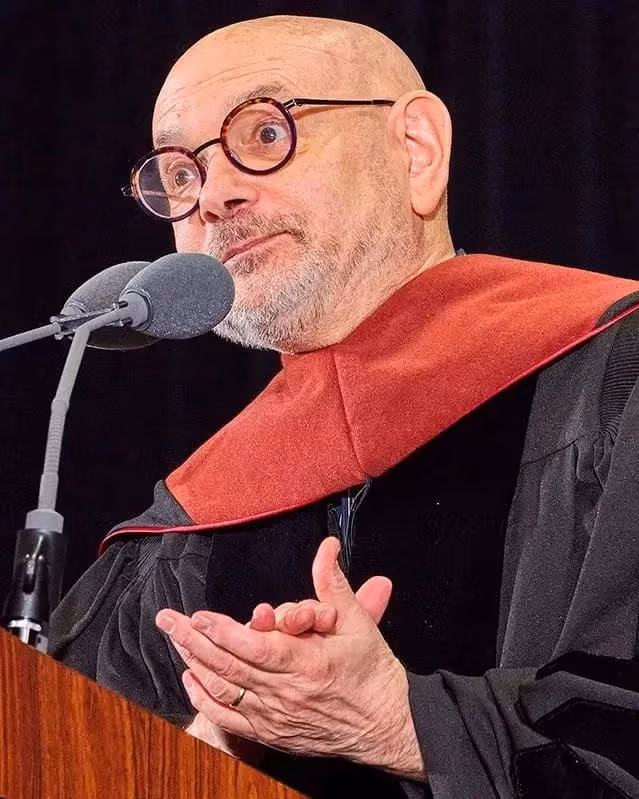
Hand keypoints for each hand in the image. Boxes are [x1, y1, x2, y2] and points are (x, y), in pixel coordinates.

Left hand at [156, 538, 424, 780]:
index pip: (254, 647)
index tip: (198, 616)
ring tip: (176, 640)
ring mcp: (276, 716)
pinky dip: (206, 699)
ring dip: (195, 663)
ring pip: (224, 690)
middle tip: (168, 620)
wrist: (386, 725)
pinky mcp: (272, 733)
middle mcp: (286, 692)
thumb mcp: (358, 622)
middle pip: (229, 666)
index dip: (222, 632)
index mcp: (308, 663)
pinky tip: (191, 680)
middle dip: (194, 640)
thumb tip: (327, 548)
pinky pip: (229, 719)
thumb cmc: (372, 673)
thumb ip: (333, 584)